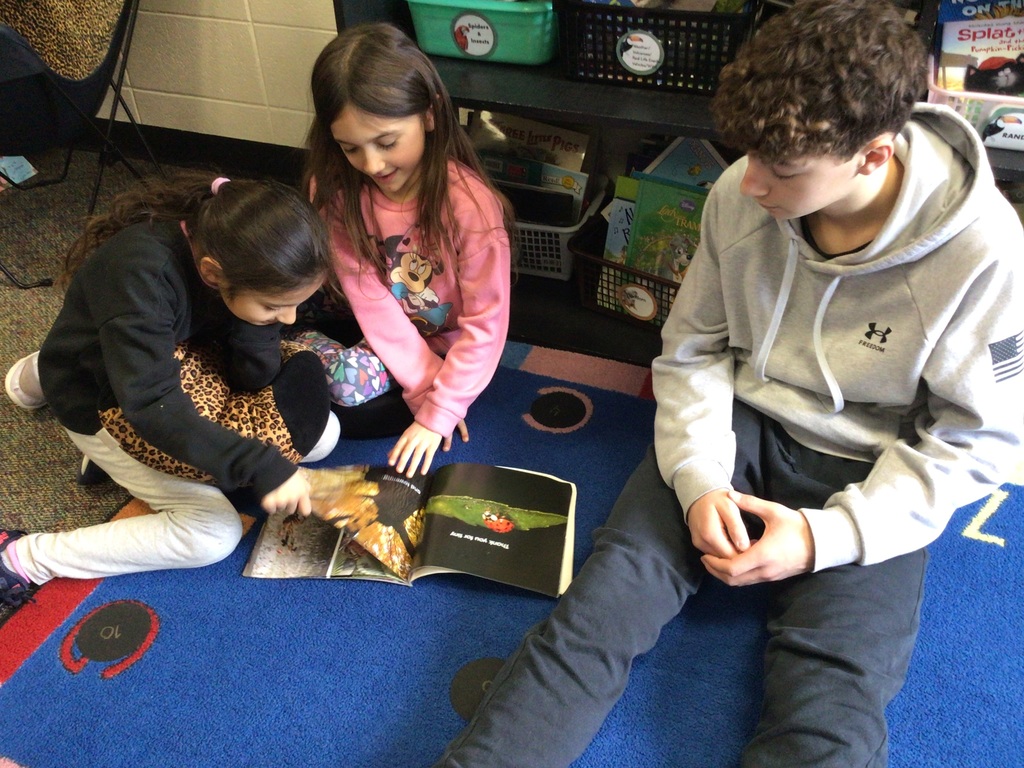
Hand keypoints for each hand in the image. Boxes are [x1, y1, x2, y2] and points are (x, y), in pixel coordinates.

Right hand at [260, 470, 311, 517]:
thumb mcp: (300, 477)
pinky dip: (269, 506)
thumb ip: (305, 488)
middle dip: (287, 504)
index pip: (306, 511)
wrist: (268, 465)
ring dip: (278, 504)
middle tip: (282, 494)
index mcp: (302, 493)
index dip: (301, 508)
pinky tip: (269, 496)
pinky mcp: (269, 503)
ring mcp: (280, 502)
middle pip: (291, 510)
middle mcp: (292, 499)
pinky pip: (271, 510)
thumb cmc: (286, 470)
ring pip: (280, 509)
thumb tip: (306, 495)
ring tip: (275, 492)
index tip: (297, 506)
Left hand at [388, 420, 467, 477]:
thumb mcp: (407, 434)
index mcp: (407, 435)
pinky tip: (423, 472)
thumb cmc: (418, 428)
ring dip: (413, 466)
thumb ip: (398, 445)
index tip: (390, 463)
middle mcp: (414, 439)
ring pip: (417, 455)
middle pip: (407, 451)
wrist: (434, 418)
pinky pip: (429, 456)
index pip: (399, 446)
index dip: (395, 454)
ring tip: (408, 475)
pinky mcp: (433, 445)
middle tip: (398, 470)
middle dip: (403, 461)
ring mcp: (424, 442)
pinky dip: (426, 465)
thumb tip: (388, 456)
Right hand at [687, 488, 750, 557]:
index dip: (746, 555)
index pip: (731, 556)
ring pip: (721, 559)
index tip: (757, 545)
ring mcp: (699, 545)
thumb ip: (737, 527)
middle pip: (726, 560)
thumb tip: (744, 547)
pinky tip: (735, 543)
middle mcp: (702, 543)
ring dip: (734, 554)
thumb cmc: (717, 499)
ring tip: (745, 543)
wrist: (699, 495)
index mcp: (710, 535)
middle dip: (741, 556)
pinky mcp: (699, 545)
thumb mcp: (730, 507)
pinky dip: (726, 551)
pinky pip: (715, 554)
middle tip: (754, 544)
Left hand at [700, 491, 814, 586]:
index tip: (704, 555)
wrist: (822, 542)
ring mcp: (769, 576)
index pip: (732, 568)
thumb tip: (730, 495)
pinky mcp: (773, 577)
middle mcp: (765, 571)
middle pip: (733, 580)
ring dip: (726, 574)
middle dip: (716, 571)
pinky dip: (738, 574)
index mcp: (763, 555)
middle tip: (705, 558)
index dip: (715, 564)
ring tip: (715, 559)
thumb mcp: (774, 511)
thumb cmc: (798, 526)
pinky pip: (750, 580)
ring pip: (741, 583)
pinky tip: (734, 559)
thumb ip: (750, 504)